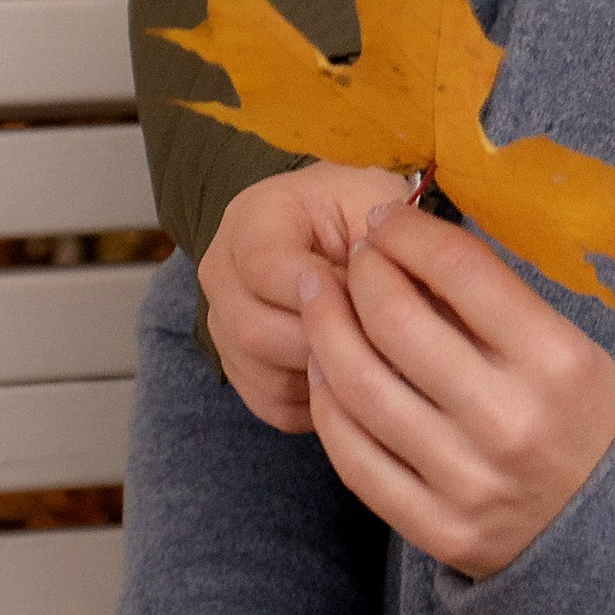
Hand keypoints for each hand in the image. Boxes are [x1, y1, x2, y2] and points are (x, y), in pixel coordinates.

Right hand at [196, 162, 418, 429]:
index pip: (265, 268)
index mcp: (250, 220)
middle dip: (326, 340)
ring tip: (370, 354)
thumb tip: (393, 305)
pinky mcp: (238, 367)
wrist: (335, 229)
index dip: (323, 291)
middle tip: (377, 336)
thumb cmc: (360, 215)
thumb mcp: (375, 208)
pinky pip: (273, 405)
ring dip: (326, 375)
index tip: (367, 292)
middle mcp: (221, 274)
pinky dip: (318, 401)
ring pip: (266, 376)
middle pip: (255, 331)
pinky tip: (351, 374)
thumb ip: (378, 246)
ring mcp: (222, 325)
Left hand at [302, 201, 614, 576]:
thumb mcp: (571, 348)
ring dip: (325, 329)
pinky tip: (323, 369)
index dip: (408, 232)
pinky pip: (353, 458)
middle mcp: (509, 421)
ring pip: (361, 388)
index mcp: (556, 361)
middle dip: (362, 273)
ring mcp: (467, 482)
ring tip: (317, 297)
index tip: (386, 218)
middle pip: (398, 323)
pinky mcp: (435, 529)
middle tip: (353, 255)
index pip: (460, 270)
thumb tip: (410, 245)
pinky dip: (327, 403)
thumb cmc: (584, 420)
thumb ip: (495, 302)